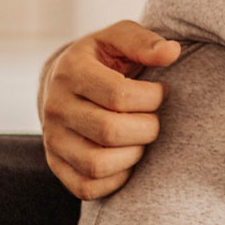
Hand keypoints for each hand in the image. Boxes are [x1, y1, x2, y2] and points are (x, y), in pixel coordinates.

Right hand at [40, 21, 181, 199]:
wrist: (63, 83)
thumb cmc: (102, 59)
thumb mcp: (119, 38)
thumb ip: (143, 41)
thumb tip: (172, 52)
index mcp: (71, 71)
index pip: (119, 95)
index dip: (152, 97)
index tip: (160, 92)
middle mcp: (55, 107)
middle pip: (110, 131)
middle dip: (147, 128)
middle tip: (153, 118)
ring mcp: (52, 138)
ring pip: (97, 164)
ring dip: (133, 155)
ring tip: (139, 138)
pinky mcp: (55, 164)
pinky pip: (87, 187)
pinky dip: (115, 179)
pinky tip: (126, 159)